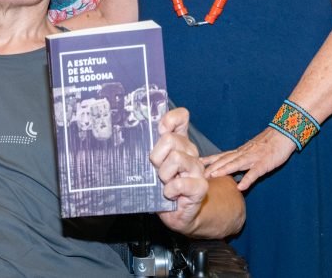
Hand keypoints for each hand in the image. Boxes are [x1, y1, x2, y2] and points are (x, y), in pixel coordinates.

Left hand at [151, 108, 209, 233]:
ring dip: (163, 175)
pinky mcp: (200, 186)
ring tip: (164, 183)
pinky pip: (179, 183)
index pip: (180, 117)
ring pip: (176, 158)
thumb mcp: (150, 164)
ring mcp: (197, 168)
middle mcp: (190, 151)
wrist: (174, 213)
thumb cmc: (159, 187)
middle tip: (156, 170)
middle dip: (157, 156)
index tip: (160, 129)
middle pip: (171, 139)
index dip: (170, 119)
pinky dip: (169, 191)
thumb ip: (146, 147)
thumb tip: (130, 134)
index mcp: (178, 142)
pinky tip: (169, 194)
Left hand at [200, 127, 296, 191]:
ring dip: (224, 170)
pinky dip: (247, 179)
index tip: (194, 164)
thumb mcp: (251, 149)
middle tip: (196, 173)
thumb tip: (230, 166)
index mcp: (240, 152)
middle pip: (224, 160)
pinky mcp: (264, 163)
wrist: (284, 133)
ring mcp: (253, 158)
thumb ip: (241, 157)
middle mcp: (243, 154)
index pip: (221, 156)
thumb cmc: (269, 142)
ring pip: (236, 164)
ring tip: (212, 176)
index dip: (208, 160)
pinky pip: (255, 172)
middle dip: (210, 167)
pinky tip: (241, 187)